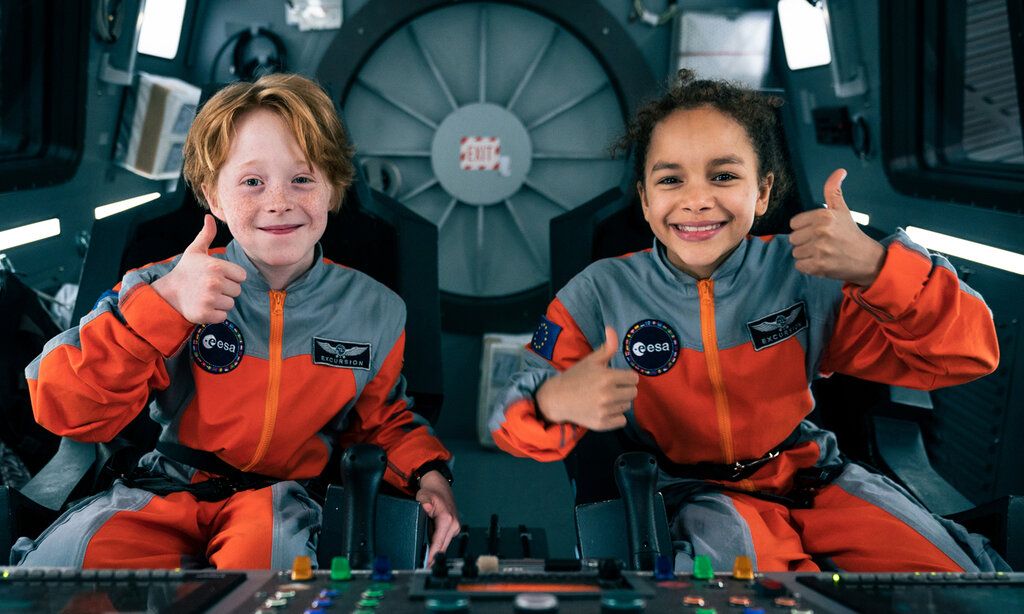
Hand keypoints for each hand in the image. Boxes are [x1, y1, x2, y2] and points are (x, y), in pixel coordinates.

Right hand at [151, 214, 246, 323]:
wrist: (167, 293)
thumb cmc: (186, 271)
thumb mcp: (195, 252)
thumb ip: (206, 235)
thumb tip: (209, 217)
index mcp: (217, 266)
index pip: (241, 276)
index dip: (232, 277)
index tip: (218, 277)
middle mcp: (215, 282)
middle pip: (237, 291)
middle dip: (226, 290)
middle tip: (210, 287)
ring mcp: (210, 299)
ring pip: (231, 304)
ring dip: (221, 302)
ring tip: (206, 296)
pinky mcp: (206, 314)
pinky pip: (223, 316)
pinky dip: (215, 314)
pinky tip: (204, 306)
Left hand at [416, 470, 460, 565]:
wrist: (439, 487)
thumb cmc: (431, 492)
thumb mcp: (424, 496)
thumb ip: (424, 502)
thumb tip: (426, 508)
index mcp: (447, 519)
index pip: (439, 541)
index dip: (433, 554)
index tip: (427, 563)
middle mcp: (454, 524)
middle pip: (443, 546)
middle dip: (434, 556)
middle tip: (424, 566)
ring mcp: (455, 527)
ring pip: (444, 544)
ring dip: (436, 551)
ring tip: (426, 560)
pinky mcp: (453, 528)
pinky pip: (444, 539)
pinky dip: (438, 544)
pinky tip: (431, 550)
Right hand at [534, 326, 638, 429]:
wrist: (557, 398)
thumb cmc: (576, 377)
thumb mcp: (591, 360)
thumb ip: (607, 347)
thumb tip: (611, 329)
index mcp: (607, 377)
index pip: (633, 378)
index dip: (625, 377)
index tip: (615, 378)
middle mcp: (607, 395)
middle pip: (633, 393)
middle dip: (624, 389)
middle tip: (609, 388)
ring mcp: (604, 411)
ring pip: (627, 406)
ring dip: (619, 402)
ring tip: (604, 398)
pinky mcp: (602, 424)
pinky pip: (621, 420)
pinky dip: (615, 416)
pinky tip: (603, 410)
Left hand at [788, 169, 885, 286]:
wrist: (867, 259)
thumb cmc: (851, 234)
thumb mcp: (842, 210)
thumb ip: (833, 191)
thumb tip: (839, 171)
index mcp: (824, 216)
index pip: (794, 223)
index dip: (804, 228)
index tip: (818, 232)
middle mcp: (821, 231)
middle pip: (793, 238)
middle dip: (805, 242)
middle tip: (822, 243)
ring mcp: (820, 249)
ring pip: (796, 253)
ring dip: (807, 255)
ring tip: (823, 253)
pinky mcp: (819, 265)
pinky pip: (799, 266)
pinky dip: (808, 266)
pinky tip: (822, 262)